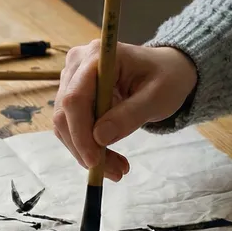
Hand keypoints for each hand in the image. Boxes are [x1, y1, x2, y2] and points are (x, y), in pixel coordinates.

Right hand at [52, 41, 196, 180]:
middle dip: (84, 148)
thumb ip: (129, 116)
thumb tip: (99, 137)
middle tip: (115, 173)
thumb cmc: (166, 78)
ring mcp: (71, 79)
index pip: (75, 99)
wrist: (166, 71)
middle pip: (65, 114)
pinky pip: (71, 127)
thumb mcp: (157, 97)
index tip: (95, 162)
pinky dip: (87, 147)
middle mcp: (77, 64)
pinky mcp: (73, 95)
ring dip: (86, 152)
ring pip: (65, 125)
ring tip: (117, 169)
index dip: (80, 132)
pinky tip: (109, 159)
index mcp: (97, 56)